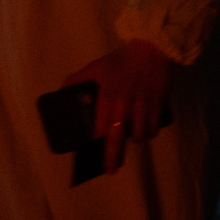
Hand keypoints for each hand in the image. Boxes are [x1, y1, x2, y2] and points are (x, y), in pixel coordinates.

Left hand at [67, 38, 173, 172]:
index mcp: (107, 98)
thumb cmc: (119, 60)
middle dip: (113, 157)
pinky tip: (145, 133)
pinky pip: (154, 128)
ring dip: (134, 140)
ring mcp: (143, 106)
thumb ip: (75, 80)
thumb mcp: (93, 67)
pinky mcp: (159, 105)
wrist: (151, 48)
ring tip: (130, 139)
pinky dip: (149, 133)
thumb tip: (60, 93)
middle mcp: (125, 105)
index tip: (93, 158)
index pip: (100, 128)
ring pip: (139, 135)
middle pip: (118, 138)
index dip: (97, 145)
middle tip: (110, 170)